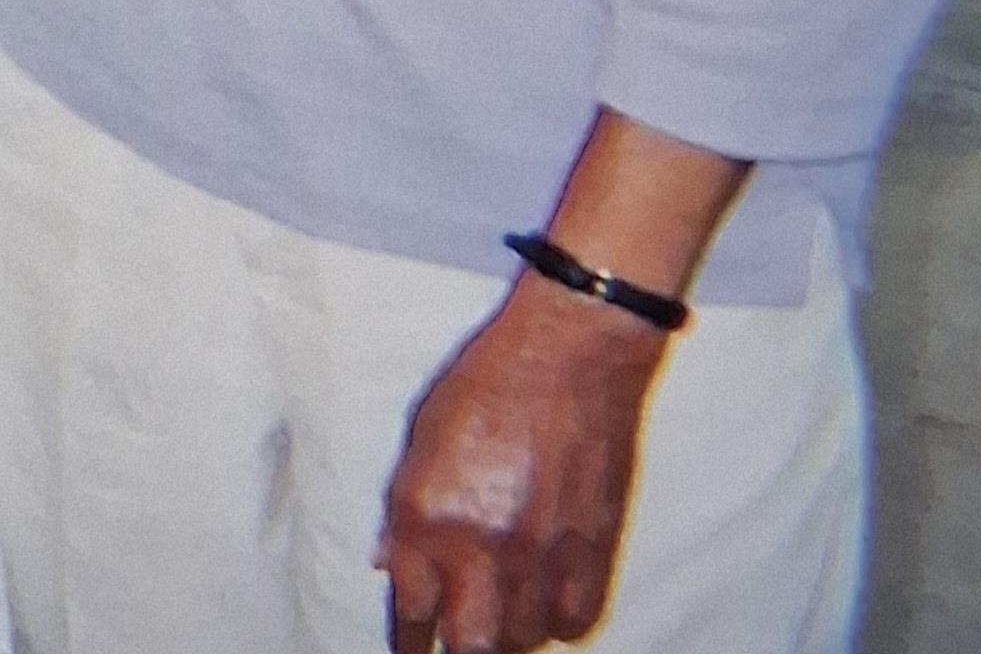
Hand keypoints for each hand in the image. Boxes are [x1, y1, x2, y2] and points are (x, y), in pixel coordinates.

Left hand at [378, 275, 668, 651]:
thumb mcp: (419, 434)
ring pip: (523, 639)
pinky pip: (573, 621)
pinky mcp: (591, 554)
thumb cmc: (485, 380)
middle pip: (471, 645)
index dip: (408, 638)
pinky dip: (556, 620)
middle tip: (454, 640)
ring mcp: (540, 555)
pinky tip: (545, 602)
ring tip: (498, 613)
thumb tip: (388, 561)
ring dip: (507, 634)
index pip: (411, 608)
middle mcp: (481, 546)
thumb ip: (401, 507)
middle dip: (458, 649)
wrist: (568, 356)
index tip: (409, 646)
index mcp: (427, 514)